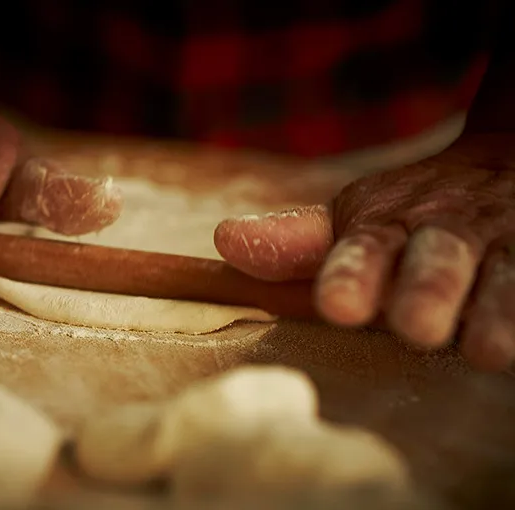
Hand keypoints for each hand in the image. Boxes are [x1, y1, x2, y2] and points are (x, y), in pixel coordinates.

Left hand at [214, 134, 514, 371]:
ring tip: (487, 349)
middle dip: (428, 290)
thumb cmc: (408, 213)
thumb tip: (224, 240)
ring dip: (496, 311)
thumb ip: (294, 242)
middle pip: (437, 263)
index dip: (352, 274)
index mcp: (387, 224)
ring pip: (506, 279)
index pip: (365, 248)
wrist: (500, 166)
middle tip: (416, 326)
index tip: (340, 305)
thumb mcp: (351, 221)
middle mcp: (447, 233)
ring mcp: (504, 247)